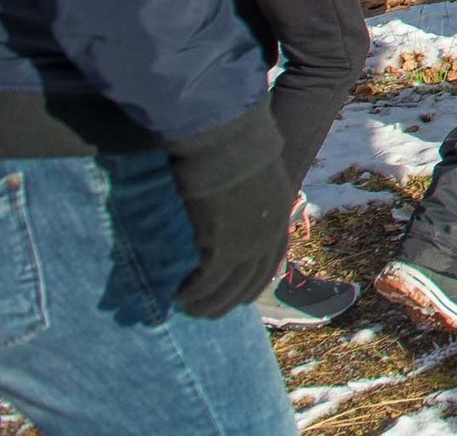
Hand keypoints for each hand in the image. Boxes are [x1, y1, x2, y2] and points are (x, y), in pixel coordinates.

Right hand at [163, 106, 291, 318]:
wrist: (230, 144)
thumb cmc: (239, 149)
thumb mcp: (258, 177)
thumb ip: (254, 198)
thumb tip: (240, 202)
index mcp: (279, 219)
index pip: (271, 264)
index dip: (255, 284)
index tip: (241, 298)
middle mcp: (268, 238)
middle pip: (250, 284)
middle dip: (228, 302)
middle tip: (207, 311)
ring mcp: (247, 246)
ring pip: (227, 289)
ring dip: (206, 304)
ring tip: (187, 309)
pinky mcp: (222, 249)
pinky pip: (206, 282)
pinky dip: (191, 293)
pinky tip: (177, 297)